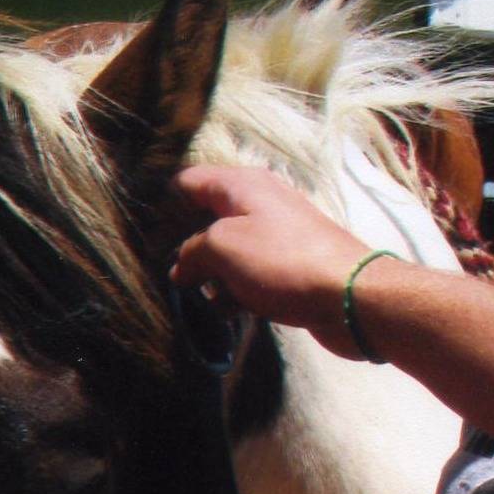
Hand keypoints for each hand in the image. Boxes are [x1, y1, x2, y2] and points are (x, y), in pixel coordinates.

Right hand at [171, 165, 379, 355]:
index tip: (144, 238)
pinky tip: (228, 311)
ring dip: (209, 275)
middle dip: (183, 247)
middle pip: (205, 219)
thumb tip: (180, 268)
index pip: (187, 182)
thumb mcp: (222, 247)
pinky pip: (248, 274)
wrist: (349, 296)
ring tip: (197, 298)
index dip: (162, 207)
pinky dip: (234, 291)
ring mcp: (275, 236)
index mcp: (242, 185)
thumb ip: (190, 252)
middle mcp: (259, 203)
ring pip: (226, 251)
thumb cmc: (282, 262)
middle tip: (164, 273)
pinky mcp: (287, 266)